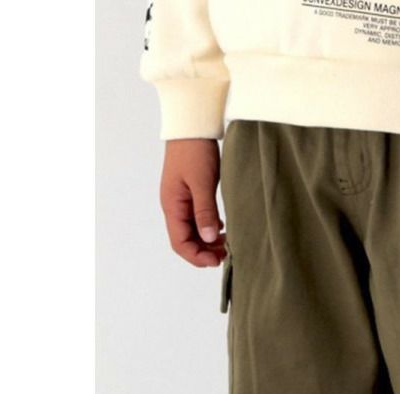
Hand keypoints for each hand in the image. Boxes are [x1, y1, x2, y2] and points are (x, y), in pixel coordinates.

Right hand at [160, 139, 226, 267]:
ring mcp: (181, 200)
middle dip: (204, 251)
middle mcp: (174, 206)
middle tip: (226, 255)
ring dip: (207, 241)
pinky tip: (222, 228)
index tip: (216, 261)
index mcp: (172, 206)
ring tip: (227, 243)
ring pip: (192, 231)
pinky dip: (209, 228)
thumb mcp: (202, 183)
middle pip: (185, 240)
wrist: (192, 124)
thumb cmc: (195, 150)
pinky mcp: (190, 194)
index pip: (180, 243)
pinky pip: (197, 219)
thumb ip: (204, 212)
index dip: (197, 257)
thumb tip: (208, 240)